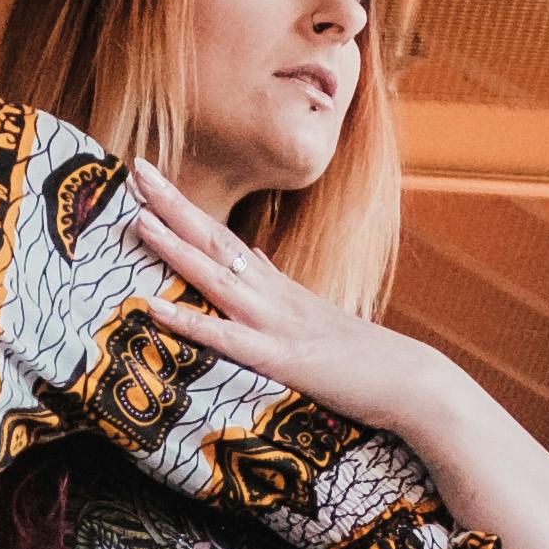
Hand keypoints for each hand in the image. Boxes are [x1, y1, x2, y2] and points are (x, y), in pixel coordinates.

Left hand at [120, 161, 437, 437]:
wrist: (411, 381)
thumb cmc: (365, 357)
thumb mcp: (316, 314)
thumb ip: (280, 286)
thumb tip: (253, 255)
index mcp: (277, 287)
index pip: (224, 237)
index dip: (187, 209)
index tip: (153, 179)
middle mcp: (273, 294)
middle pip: (216, 239)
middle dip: (173, 204)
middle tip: (137, 167)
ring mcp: (276, 323)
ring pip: (216, 276)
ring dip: (175, 246)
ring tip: (138, 217)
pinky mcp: (280, 358)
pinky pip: (225, 337)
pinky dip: (188, 321)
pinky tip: (153, 307)